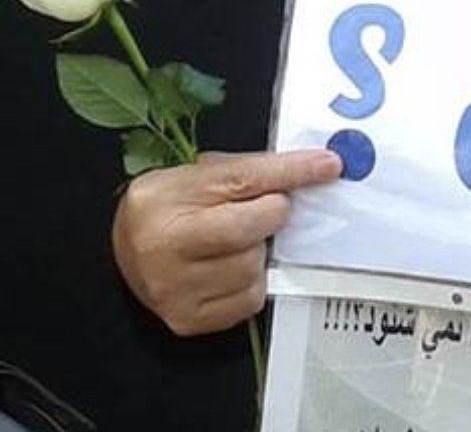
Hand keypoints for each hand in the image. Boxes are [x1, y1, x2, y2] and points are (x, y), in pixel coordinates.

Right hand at [112, 149, 342, 336]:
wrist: (128, 247)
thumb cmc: (172, 205)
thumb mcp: (203, 173)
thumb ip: (256, 169)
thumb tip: (319, 166)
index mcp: (162, 200)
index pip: (242, 180)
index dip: (291, 172)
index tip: (327, 165)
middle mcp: (162, 249)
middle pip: (249, 229)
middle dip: (271, 215)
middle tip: (265, 209)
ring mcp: (172, 290)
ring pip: (253, 268)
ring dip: (259, 252)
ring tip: (238, 242)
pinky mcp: (187, 319)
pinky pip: (248, 300)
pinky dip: (252, 283)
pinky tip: (232, 269)